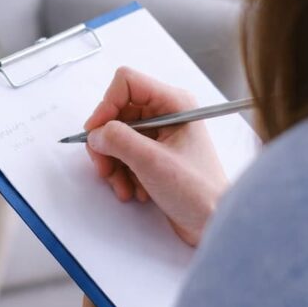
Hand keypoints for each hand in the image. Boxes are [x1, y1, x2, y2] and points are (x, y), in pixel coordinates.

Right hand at [85, 67, 228, 246]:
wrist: (212, 223)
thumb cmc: (197, 191)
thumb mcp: (152, 162)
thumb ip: (118, 140)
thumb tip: (95, 133)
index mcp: (174, 103)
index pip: (126, 83)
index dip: (106, 105)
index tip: (96, 133)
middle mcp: (167, 113)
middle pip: (117, 112)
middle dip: (107, 144)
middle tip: (105, 169)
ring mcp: (160, 134)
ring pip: (116, 136)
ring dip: (113, 163)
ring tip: (123, 187)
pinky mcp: (154, 154)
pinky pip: (123, 154)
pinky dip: (121, 173)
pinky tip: (133, 190)